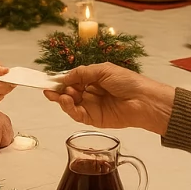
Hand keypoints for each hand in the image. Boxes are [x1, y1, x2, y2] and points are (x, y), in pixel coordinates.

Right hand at [42, 63, 175, 134]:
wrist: (143, 100)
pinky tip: (66, 100)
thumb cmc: (127, 81)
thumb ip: (82, 73)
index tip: (48, 80)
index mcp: (93, 79)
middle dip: (58, 90)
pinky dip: (68, 108)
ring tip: (61, 94)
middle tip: (48, 88)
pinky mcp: (93, 119)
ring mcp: (91, 107)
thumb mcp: (103, 70)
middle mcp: (90, 93)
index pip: (72, 80)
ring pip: (69, 104)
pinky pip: (76, 114)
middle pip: (68, 92)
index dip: (60, 80)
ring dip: (62, 99)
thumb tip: (63, 77)